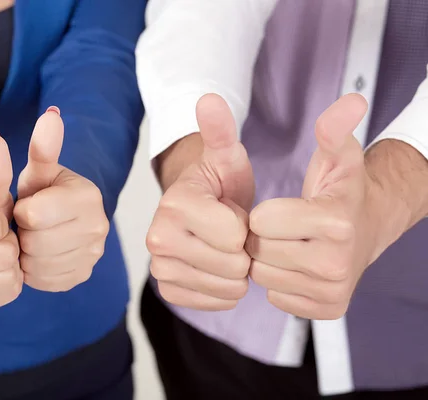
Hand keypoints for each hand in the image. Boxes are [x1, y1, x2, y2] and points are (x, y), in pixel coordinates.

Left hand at [14, 107, 108, 291]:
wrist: (58, 220)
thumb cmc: (44, 191)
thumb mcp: (39, 170)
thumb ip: (43, 147)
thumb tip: (52, 114)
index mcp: (88, 197)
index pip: (33, 215)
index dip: (21, 211)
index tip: (26, 206)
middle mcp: (99, 227)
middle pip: (36, 243)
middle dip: (24, 234)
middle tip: (28, 226)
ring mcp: (94, 255)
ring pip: (39, 265)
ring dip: (27, 254)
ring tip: (33, 239)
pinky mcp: (83, 275)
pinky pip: (46, 281)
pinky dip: (34, 271)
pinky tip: (38, 256)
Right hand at [146, 94, 254, 310]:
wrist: (200, 211)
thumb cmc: (219, 184)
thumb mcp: (226, 156)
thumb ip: (220, 131)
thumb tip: (208, 98)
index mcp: (175, 204)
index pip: (235, 235)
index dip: (247, 225)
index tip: (233, 211)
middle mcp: (158, 238)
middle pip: (232, 264)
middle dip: (242, 250)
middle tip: (229, 231)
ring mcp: (161, 267)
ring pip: (226, 287)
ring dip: (236, 270)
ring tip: (224, 247)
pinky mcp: (168, 289)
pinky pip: (213, 302)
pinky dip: (225, 289)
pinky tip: (219, 267)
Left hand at [246, 94, 376, 319]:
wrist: (367, 230)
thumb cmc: (343, 191)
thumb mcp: (338, 156)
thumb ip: (334, 130)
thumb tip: (351, 101)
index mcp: (335, 221)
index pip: (262, 221)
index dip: (266, 212)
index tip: (284, 208)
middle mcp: (336, 262)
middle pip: (258, 250)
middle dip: (263, 236)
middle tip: (285, 228)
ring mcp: (332, 291)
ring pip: (262, 276)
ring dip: (268, 260)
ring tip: (291, 245)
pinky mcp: (325, 310)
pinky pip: (274, 297)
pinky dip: (279, 281)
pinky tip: (297, 266)